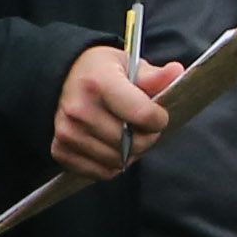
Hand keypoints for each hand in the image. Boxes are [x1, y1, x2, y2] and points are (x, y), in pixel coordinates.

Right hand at [50, 46, 184, 180]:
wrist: (60, 79)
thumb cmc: (99, 72)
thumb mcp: (127, 64)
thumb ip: (153, 75)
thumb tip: (176, 72)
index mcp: (99, 83)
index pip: (143, 114)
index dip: (159, 118)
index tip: (158, 114)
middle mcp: (79, 109)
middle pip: (132, 143)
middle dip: (147, 138)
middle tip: (144, 128)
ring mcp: (68, 132)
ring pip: (118, 161)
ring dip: (131, 153)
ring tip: (127, 136)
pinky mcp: (61, 150)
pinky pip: (101, 172)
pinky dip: (112, 165)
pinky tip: (111, 146)